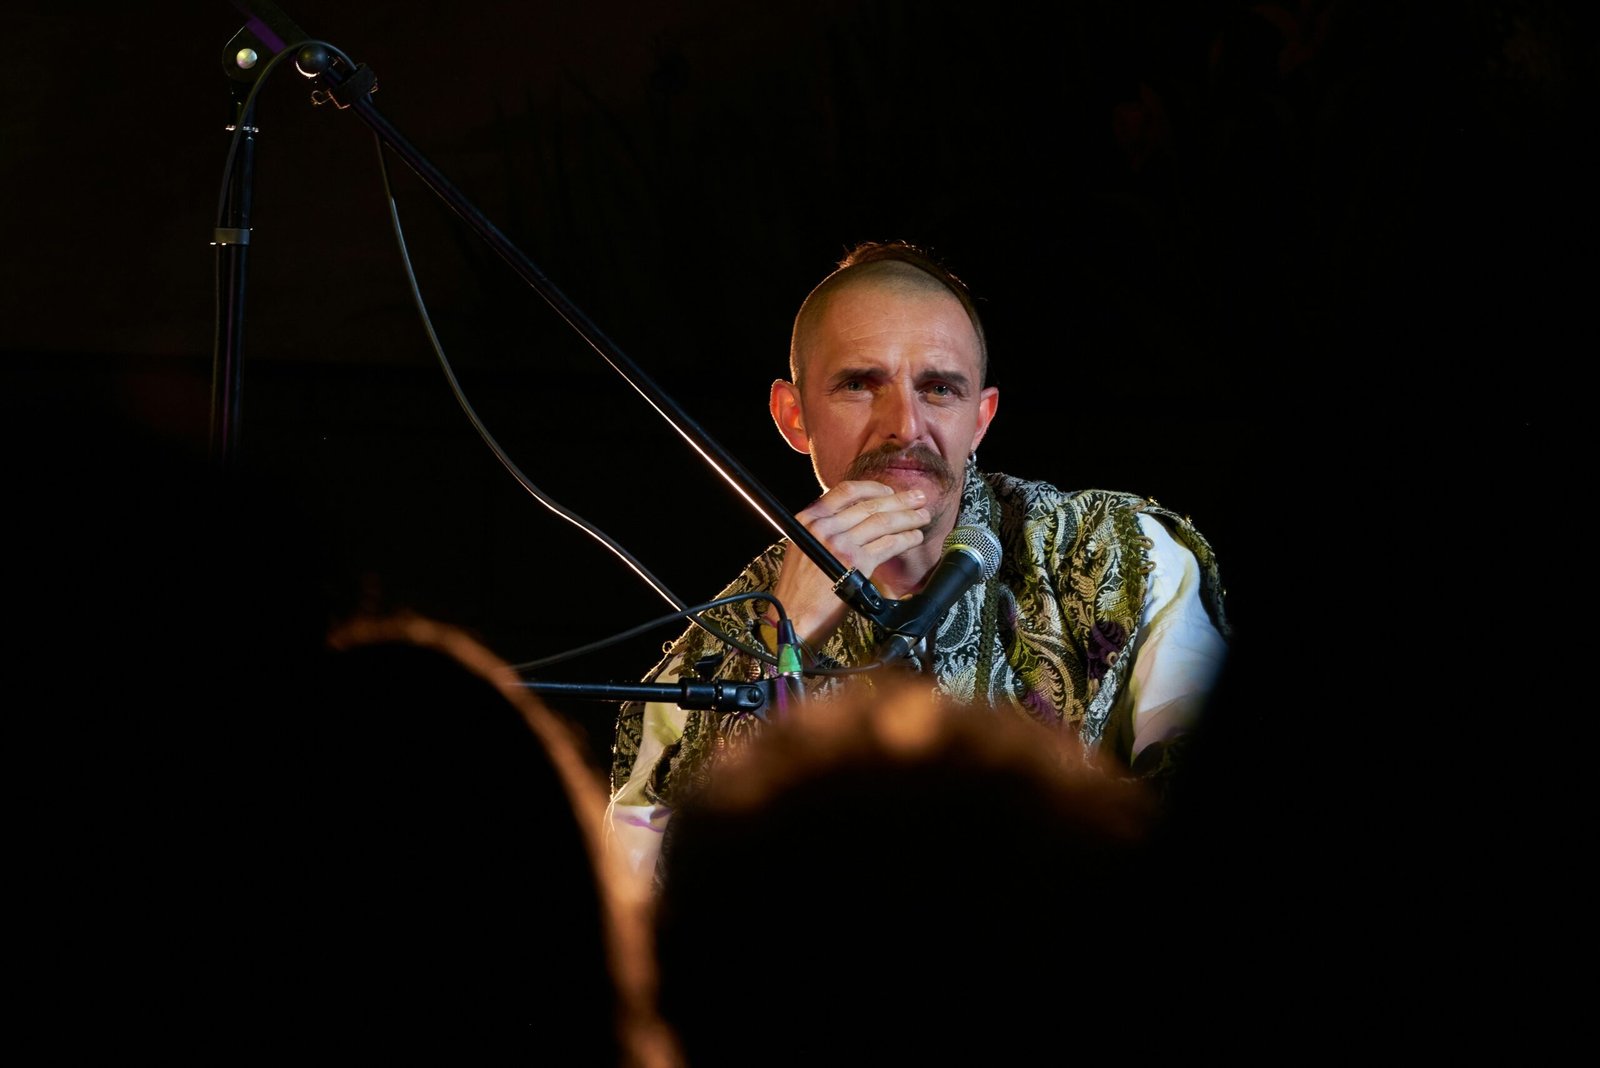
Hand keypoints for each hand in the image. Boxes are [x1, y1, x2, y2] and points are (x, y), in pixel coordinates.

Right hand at [771, 481, 929, 647]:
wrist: (795, 616)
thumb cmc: (800, 589)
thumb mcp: (804, 547)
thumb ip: (823, 529)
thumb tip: (854, 518)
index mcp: (808, 519)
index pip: (845, 491)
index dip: (872, 488)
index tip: (889, 490)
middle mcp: (823, 527)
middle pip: (869, 505)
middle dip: (899, 500)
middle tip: (918, 498)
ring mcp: (840, 544)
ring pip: (882, 522)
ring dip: (908, 518)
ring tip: (922, 517)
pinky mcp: (856, 562)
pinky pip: (888, 544)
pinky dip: (905, 539)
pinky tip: (915, 537)